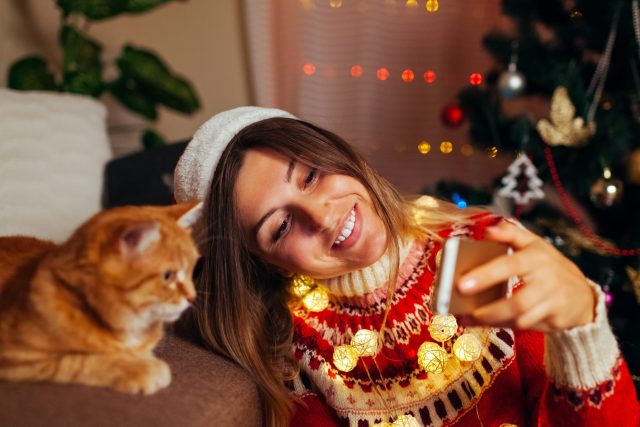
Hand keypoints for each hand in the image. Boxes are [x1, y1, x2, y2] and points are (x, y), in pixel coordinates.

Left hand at [457, 219, 595, 332]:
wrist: (582, 294)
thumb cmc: (549, 265)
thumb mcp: (533, 244)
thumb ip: (510, 234)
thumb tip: (488, 229)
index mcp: (537, 258)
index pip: (510, 266)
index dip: (485, 275)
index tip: (461, 284)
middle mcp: (548, 281)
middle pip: (518, 302)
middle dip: (489, 310)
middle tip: (465, 312)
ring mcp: (554, 303)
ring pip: (521, 319)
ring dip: (493, 321)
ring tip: (469, 318)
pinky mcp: (556, 321)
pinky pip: (526, 327)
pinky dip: (504, 326)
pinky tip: (485, 323)